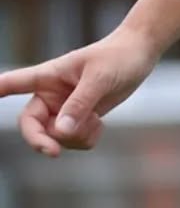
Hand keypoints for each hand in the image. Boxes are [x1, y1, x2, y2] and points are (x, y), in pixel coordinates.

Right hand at [0, 28, 158, 155]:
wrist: (139, 55)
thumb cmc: (118, 57)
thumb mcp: (100, 78)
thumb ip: (80, 103)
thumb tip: (61, 130)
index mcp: (48, 76)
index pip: (13, 84)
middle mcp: (50, 95)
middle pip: (31, 126)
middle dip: (42, 140)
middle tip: (53, 152)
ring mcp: (64, 109)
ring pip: (55, 137)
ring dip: (74, 137)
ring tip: (95, 120)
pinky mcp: (79, 119)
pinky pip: (73, 141)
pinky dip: (85, 139)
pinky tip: (98, 124)